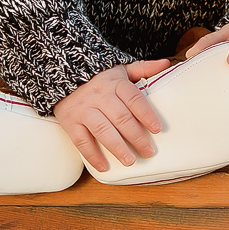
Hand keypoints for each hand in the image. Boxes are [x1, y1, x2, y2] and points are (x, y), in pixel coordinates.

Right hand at [52, 60, 172, 170]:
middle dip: (136, 136)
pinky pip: (81, 140)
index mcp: (114, 83)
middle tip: (148, 151)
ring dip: (117, 147)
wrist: (63, 77)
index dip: (146, 114)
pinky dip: (92, 155)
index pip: (133, 98)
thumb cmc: (98, 78)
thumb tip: (165, 63)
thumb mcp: (120, 69)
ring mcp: (84, 110)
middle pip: (120, 117)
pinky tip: (103, 166)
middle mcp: (99, 96)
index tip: (157, 129)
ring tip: (130, 161)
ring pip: (102, 130)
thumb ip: (143, 69)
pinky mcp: (71, 122)